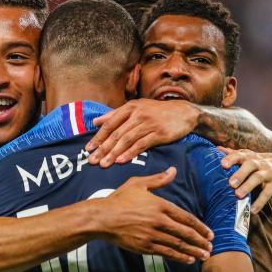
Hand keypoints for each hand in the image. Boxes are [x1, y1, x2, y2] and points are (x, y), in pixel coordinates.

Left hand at [85, 99, 199, 166]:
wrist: (184, 113)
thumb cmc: (157, 112)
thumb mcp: (137, 107)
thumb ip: (115, 114)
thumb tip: (95, 122)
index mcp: (130, 107)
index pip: (109, 123)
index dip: (98, 137)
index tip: (88, 148)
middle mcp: (138, 114)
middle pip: (116, 133)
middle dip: (102, 148)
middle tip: (91, 161)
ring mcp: (148, 124)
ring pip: (127, 140)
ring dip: (113, 153)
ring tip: (103, 164)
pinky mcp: (159, 134)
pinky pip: (141, 144)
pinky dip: (130, 153)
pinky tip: (121, 161)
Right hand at [97, 167, 212, 262]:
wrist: (102, 218)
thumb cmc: (119, 199)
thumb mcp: (138, 184)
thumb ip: (158, 180)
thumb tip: (173, 171)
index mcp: (160, 205)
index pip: (186, 217)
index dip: (200, 226)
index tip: (209, 233)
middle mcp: (159, 221)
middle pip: (186, 232)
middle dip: (200, 240)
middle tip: (210, 246)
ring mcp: (153, 235)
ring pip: (178, 244)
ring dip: (193, 251)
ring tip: (204, 255)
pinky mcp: (145, 246)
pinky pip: (166, 252)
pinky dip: (179, 256)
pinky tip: (188, 259)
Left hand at [218, 147, 271, 212]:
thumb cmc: (261, 162)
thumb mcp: (250, 157)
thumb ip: (235, 155)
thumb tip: (218, 149)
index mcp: (251, 157)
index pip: (241, 155)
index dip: (232, 158)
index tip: (223, 164)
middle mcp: (260, 163)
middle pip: (251, 165)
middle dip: (240, 174)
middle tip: (231, 183)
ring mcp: (268, 173)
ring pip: (258, 178)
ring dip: (248, 186)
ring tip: (238, 195)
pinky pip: (268, 193)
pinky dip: (260, 202)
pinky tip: (253, 210)